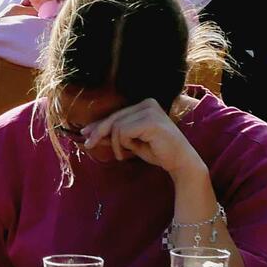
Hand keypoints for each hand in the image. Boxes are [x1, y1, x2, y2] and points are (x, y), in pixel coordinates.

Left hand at [77, 98, 205, 177]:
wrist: (181, 163)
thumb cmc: (158, 152)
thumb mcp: (131, 142)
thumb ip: (114, 136)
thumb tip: (91, 134)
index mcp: (145, 105)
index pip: (116, 114)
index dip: (99, 124)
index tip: (85, 133)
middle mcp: (147, 103)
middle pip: (114, 117)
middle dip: (98, 132)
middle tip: (88, 144)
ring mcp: (150, 110)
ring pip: (117, 126)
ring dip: (115, 144)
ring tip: (123, 154)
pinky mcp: (150, 121)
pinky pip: (124, 132)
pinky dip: (123, 144)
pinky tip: (130, 151)